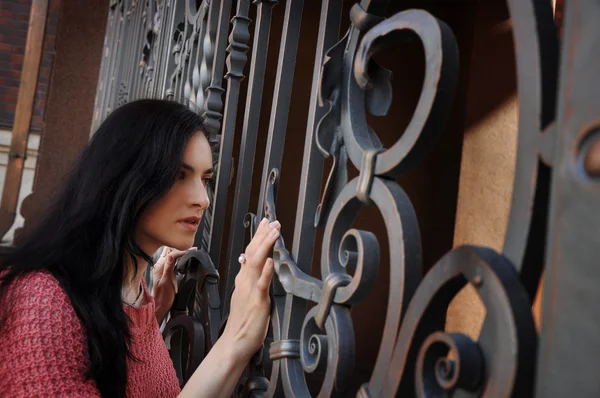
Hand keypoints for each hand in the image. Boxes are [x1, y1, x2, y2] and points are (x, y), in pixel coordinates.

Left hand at [152, 246, 196, 323]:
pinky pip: (174, 261)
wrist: (161, 305)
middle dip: (181, 248)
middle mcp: (161, 266)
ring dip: (181, 252)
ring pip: (172, 255)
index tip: (191, 250)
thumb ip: (168, 267)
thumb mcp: (166, 282)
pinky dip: (180, 258)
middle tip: (192, 248)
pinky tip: (185, 258)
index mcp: (159, 267)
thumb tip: (170, 255)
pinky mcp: (168, 272)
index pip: (171, 253)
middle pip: (170, 250)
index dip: (182, 251)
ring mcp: (164, 268)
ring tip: (191, 251)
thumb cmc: (163, 296)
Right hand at [221, 218, 279, 361]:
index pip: (250, 252)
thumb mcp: (247, 295)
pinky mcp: (258, 301)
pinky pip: (262, 283)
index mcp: (243, 279)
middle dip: (264, 235)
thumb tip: (259, 268)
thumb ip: (252, 280)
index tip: (266, 223)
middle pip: (253, 252)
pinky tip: (272, 260)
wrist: (234, 342)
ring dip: (266, 245)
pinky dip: (267, 271)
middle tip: (274, 221)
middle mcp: (246, 281)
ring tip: (274, 232)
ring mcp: (251, 289)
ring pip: (258, 262)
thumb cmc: (243, 322)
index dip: (259, 236)